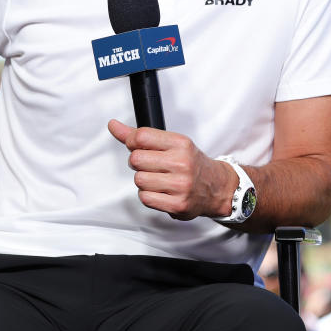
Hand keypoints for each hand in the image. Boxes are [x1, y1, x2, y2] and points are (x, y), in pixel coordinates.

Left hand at [107, 119, 235, 220]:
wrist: (216, 187)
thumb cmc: (192, 164)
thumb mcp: (172, 143)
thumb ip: (141, 136)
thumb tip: (114, 125)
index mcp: (181, 144)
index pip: (141, 137)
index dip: (131, 141)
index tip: (135, 146)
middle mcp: (182, 163)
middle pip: (135, 160)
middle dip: (138, 163)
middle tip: (151, 165)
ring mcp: (180, 185)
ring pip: (139, 180)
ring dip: (144, 181)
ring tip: (159, 179)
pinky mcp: (177, 204)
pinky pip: (145, 198)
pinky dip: (149, 195)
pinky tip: (161, 191)